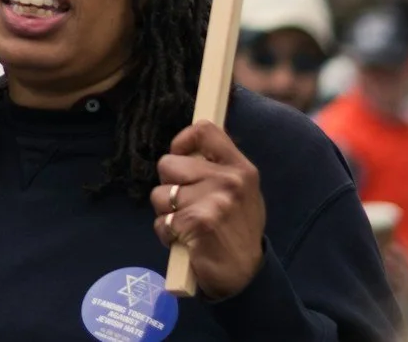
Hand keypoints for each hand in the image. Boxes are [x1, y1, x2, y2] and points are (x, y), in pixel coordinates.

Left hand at [150, 122, 265, 298]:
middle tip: (186, 205)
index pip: (205, 131)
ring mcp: (214, 201)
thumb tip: (183, 149)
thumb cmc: (237, 230)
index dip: (182, 141)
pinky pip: (161, 220)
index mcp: (241, 168)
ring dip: (166, 213)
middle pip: (168, 163)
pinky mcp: (198, 223)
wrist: (246, 276)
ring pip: (160, 194)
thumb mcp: (240, 192)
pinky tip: (184, 241)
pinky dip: (166, 233)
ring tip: (187, 225)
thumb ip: (217, 168)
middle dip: (169, 185)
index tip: (180, 156)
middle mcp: (230, 181)